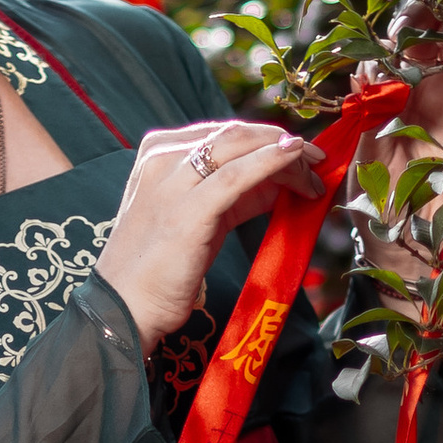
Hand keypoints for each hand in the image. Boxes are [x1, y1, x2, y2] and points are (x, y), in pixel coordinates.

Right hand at [95, 120, 325, 351]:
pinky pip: (238, 175)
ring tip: (314, 171)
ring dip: (286, 155)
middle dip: (282, 143)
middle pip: (235, 135)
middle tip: (317, 161)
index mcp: (158, 154)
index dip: (266, 140)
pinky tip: (295, 159)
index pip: (223, 134)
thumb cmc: (159, 270)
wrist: (124, 308)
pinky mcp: (188, 209)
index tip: (299, 155)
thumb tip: (278, 182)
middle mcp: (162, 158)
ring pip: (240, 146)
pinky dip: (272, 161)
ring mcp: (171, 180)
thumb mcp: (195, 219)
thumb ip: (231, 195)